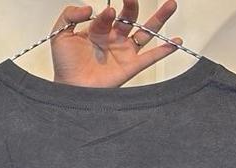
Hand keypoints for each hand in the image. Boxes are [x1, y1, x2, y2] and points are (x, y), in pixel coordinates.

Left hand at [51, 1, 182, 87]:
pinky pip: (150, 57)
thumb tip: (88, 7)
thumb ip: (69, 15)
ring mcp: (123, 53)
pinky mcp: (130, 67)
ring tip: (171, 4)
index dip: (107, 13)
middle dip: (132, 5)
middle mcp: (113, 39)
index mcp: (97, 30)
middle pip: (130, 17)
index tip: (107, 12)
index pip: (108, 14)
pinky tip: (176, 41)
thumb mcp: (60, 35)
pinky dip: (164, 49)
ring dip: (159, 19)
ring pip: (145, 32)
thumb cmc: (64, 66)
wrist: (69, 90)